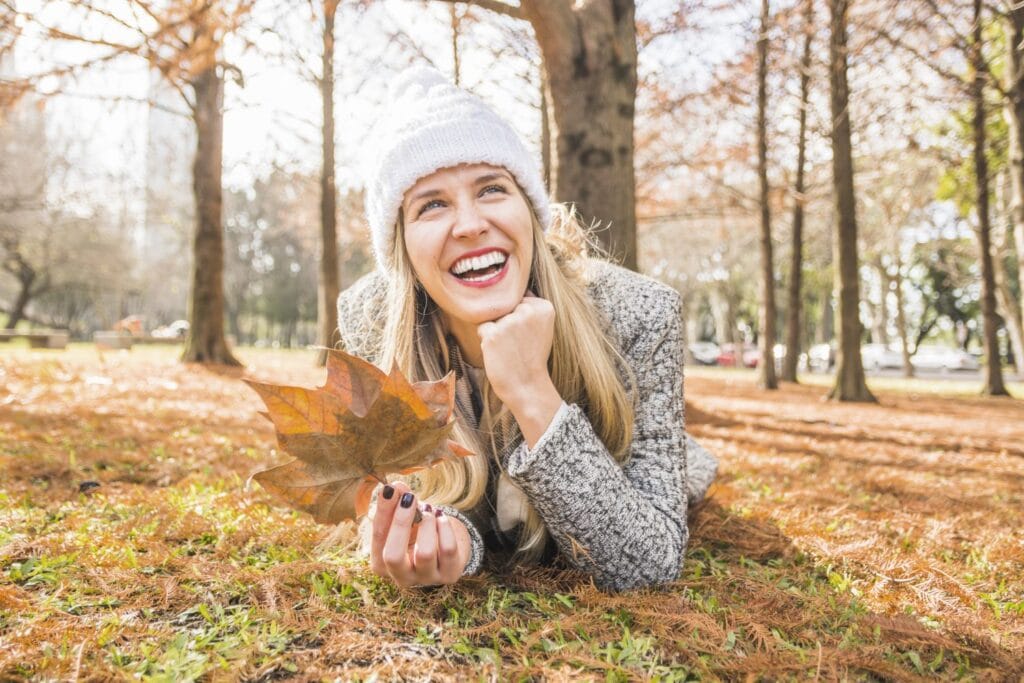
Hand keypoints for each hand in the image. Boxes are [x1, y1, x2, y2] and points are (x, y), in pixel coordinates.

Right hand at [369, 481, 469, 586]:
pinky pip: (448, 548)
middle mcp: (402, 577)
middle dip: (400, 522)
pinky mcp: (449, 575)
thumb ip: (397, 503)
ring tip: (428, 511)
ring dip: (426, 523)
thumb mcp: (404, 518)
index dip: (383, 511)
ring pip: (424, 553)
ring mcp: (426, 578)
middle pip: (393, 556)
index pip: (378, 537)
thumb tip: (395, 487)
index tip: (389, 489)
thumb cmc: (417, 532)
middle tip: (409, 498)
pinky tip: (440, 517)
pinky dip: (444, 526)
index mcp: (382, 564)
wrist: (446, 548)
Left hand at [477, 291, 555, 410]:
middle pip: (504, 306)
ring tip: (509, 349)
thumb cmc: (531, 357)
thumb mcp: (542, 328)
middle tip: (518, 344)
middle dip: (506, 322)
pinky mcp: (493, 334)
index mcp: (544, 306)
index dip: (519, 318)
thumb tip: (509, 291)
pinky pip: (482, 328)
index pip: (519, 300)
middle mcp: (528, 310)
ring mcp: (510, 321)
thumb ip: (529, 308)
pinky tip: (500, 353)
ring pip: (493, 317)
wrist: (527, 386)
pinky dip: (487, 341)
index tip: (528, 336)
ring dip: (496, 331)